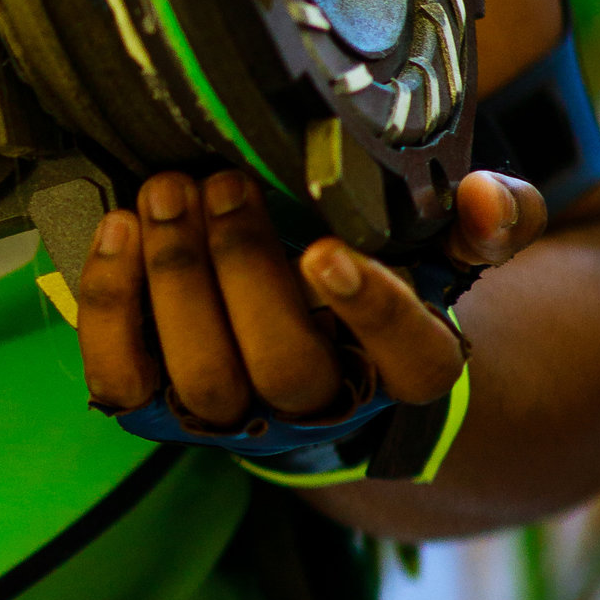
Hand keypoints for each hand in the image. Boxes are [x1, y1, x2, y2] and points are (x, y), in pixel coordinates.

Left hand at [75, 165, 545, 432]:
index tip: (326, 249)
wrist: (314, 349)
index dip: (371, 309)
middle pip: (286, 368)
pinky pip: (124, 378)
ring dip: (174, 280)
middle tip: (219, 184)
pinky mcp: (160, 406)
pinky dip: (110, 305)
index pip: (409, 360)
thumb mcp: (446, 248)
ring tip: (165, 192)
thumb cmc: (383, 282)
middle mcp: (321, 406)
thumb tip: (483, 197)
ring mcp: (236, 415)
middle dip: (244, 270)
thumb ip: (488, 220)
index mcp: (406, 370)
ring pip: (202, 377)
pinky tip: (116, 229)